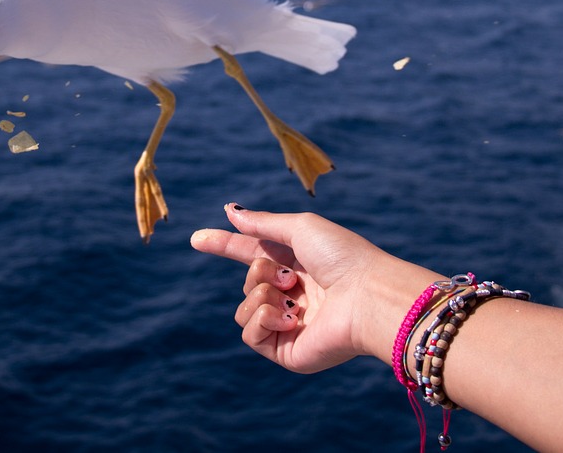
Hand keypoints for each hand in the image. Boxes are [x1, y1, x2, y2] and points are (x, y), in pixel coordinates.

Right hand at [191, 205, 438, 373]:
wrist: (366, 296)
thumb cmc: (342, 257)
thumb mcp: (299, 228)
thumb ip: (261, 224)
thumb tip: (230, 211)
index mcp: (298, 264)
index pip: (251, 253)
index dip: (225, 245)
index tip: (196, 239)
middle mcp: (293, 294)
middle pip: (247, 279)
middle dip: (259, 271)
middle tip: (290, 274)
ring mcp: (289, 324)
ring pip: (244, 308)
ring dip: (261, 295)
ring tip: (292, 298)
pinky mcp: (287, 351)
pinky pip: (249, 334)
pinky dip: (263, 319)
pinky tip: (290, 317)